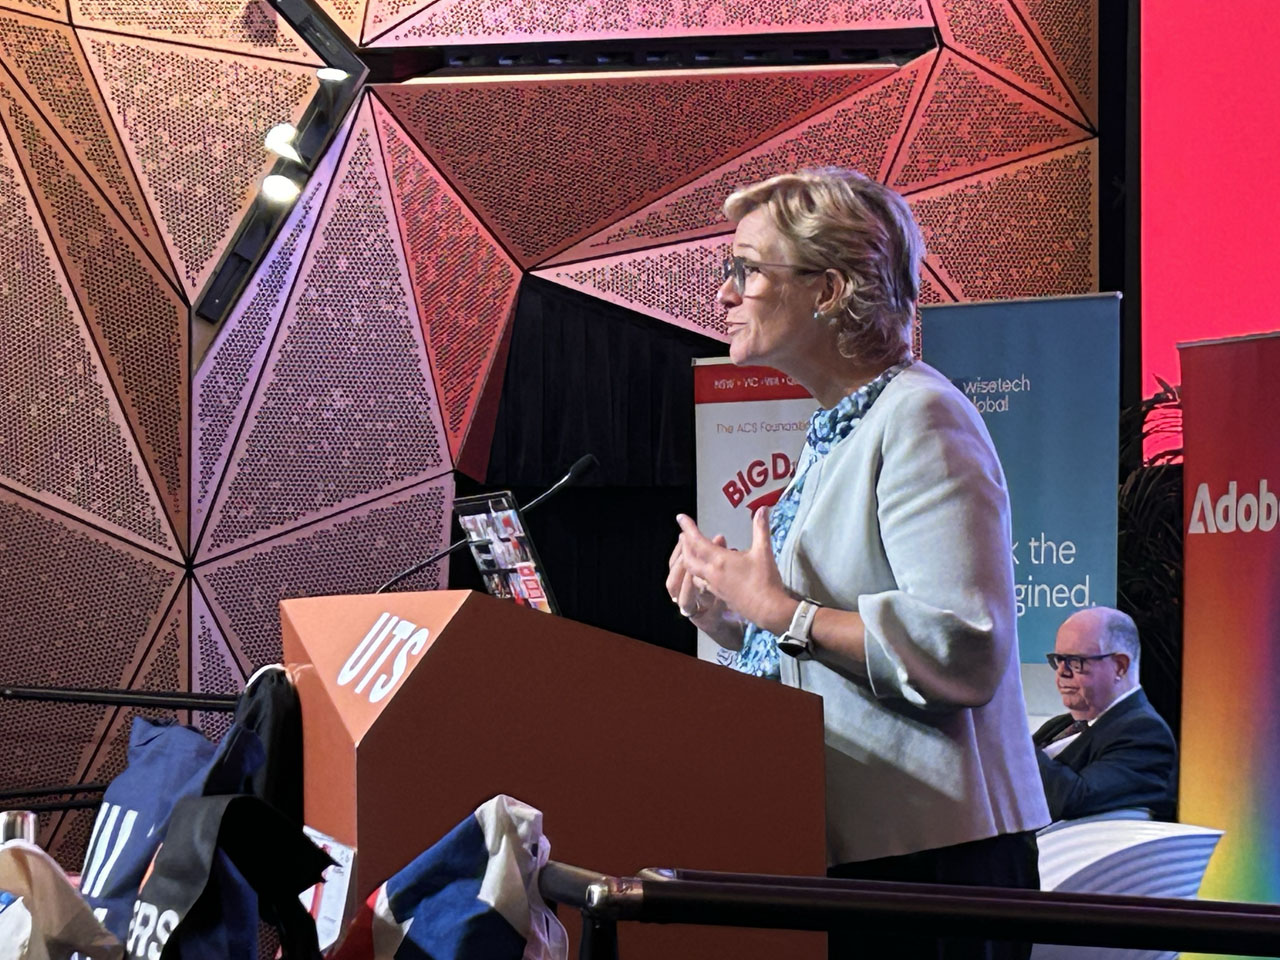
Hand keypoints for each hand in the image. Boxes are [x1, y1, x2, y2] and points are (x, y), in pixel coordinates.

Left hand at [675, 508, 796, 634]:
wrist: (768, 609)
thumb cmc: (765, 579)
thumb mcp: (763, 551)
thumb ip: (760, 528)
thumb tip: (763, 508)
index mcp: (719, 560)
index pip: (697, 541)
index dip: (688, 528)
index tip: (680, 517)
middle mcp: (712, 573)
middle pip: (689, 558)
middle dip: (684, 545)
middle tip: (684, 534)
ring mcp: (714, 586)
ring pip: (694, 572)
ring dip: (690, 561)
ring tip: (692, 552)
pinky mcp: (719, 596)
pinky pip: (702, 583)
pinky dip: (699, 574)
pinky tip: (706, 572)